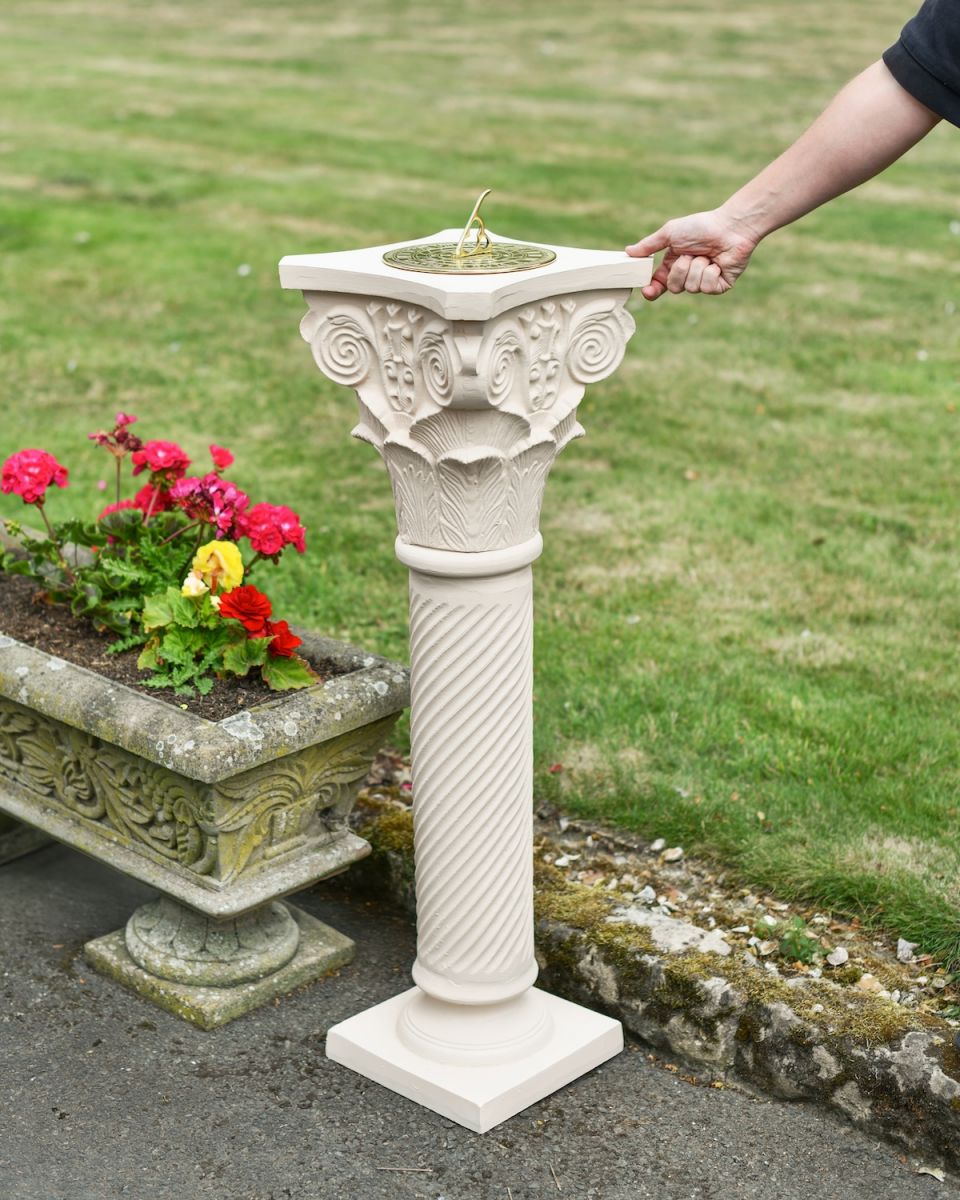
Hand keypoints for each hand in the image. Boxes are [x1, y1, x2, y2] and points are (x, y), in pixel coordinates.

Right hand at [626, 209, 759, 300]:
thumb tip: (627, 252)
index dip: (652, 290)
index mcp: (674, 264)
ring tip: (707, 255)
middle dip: (680, 271)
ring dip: (697, 268)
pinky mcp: (719, 286)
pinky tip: (717, 263)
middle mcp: (688, 275)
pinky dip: (710, 273)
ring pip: (691, 288)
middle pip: (674, 287)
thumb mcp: (670, 233)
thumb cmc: (701, 226)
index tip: (647, 290)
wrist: (730, 227)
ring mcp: (704, 282)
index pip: (659, 284)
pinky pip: (706, 288)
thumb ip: (648, 245)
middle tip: (689, 256)